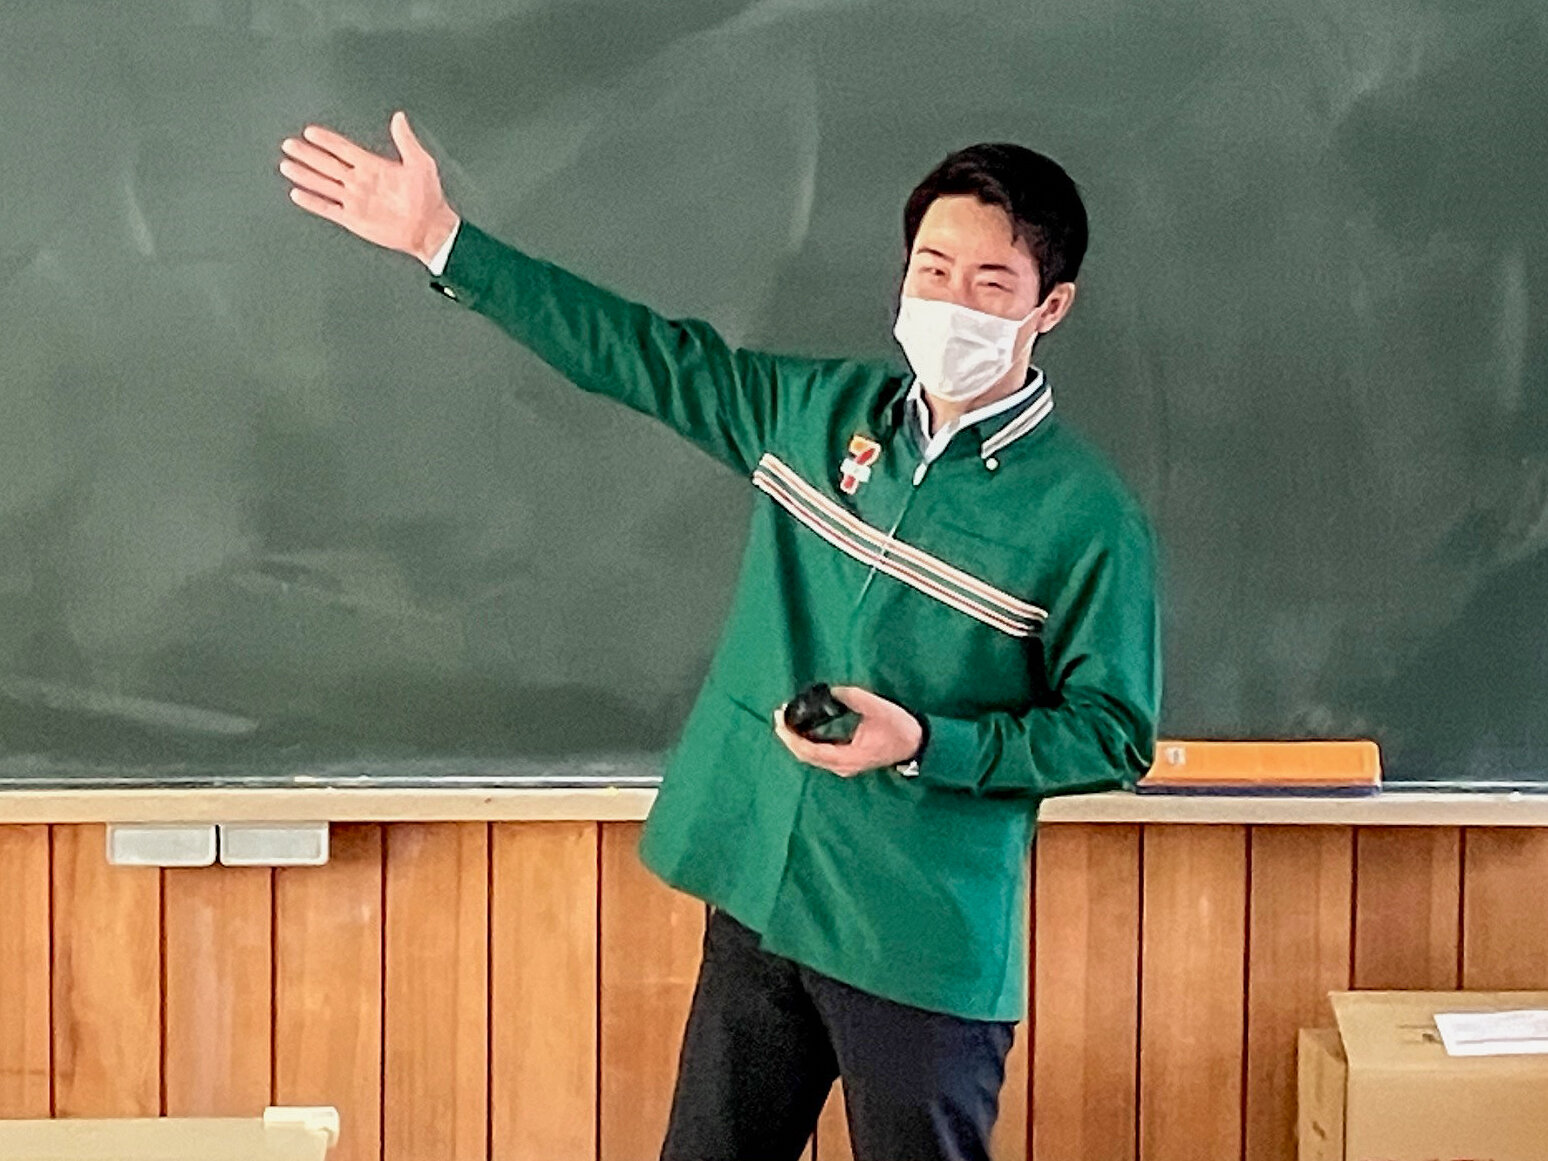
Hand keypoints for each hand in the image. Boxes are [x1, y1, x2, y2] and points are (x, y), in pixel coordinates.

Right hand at [279, 111, 459, 266]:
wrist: (429, 228)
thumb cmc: (428, 198)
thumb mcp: (420, 163)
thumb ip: (406, 140)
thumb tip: (399, 118)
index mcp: (373, 166)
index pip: (343, 149)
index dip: (327, 140)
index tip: (310, 131)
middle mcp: (360, 181)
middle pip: (326, 163)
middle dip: (307, 154)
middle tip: (290, 144)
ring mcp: (355, 200)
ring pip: (322, 183)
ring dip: (304, 174)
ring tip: (286, 165)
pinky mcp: (353, 218)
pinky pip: (327, 208)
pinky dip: (312, 201)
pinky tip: (298, 194)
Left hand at [772, 685, 923, 777]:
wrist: (916, 744)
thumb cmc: (898, 727)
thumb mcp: (877, 708)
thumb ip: (852, 697)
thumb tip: (831, 691)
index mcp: (846, 757)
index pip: (809, 750)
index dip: (790, 736)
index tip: (779, 719)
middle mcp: (841, 766)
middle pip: (805, 756)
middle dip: (789, 737)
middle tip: (778, 716)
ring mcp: (844, 766)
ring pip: (811, 756)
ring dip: (797, 740)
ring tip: (785, 720)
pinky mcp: (847, 761)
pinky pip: (819, 754)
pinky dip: (807, 742)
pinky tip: (802, 728)